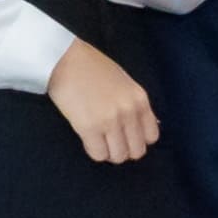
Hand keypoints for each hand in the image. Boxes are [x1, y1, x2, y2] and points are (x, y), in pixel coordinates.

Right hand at [49, 38, 160, 165]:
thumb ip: (134, 105)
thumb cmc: (93, 68)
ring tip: (99, 140)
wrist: (65, 60)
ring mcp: (110, 121)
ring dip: (109, 152)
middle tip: (111, 141)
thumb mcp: (124, 83)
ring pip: (118, 156)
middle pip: (137, 151)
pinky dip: (94, 151)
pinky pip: (98, 154)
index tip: (127, 136)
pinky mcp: (89, 128)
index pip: (152, 136)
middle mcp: (129, 112)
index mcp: (140, 99)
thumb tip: (143, 127)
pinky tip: (88, 138)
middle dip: (124, 149)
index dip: (138, 140)